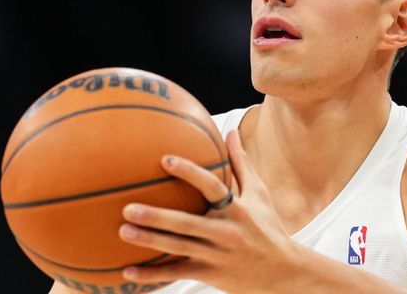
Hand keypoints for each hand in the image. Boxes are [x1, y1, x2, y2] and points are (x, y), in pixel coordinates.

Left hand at [118, 129, 302, 292]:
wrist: (284, 272)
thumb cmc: (268, 226)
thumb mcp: (259, 194)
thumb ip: (241, 163)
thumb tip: (230, 130)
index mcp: (237, 209)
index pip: (211, 187)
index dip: (189, 172)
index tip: (165, 159)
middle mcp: (226, 232)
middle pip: (187, 223)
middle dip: (157, 216)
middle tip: (128, 207)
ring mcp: (216, 256)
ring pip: (178, 248)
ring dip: (149, 241)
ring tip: (122, 231)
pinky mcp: (210, 274)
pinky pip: (177, 274)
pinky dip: (152, 275)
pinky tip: (128, 272)